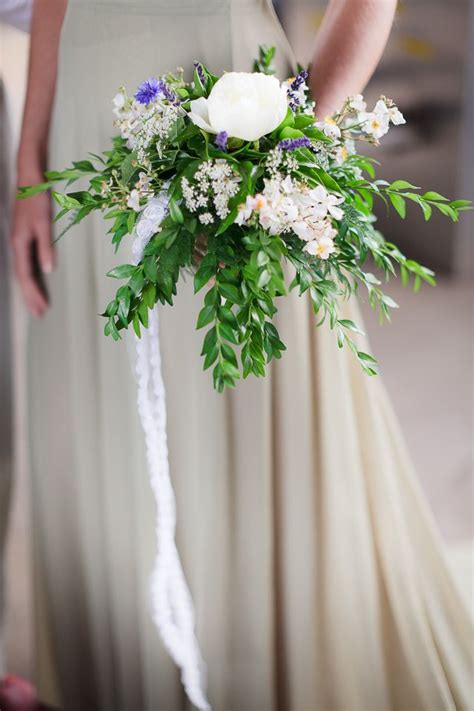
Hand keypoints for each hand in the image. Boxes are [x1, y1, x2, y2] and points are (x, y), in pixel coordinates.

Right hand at [10, 172, 54, 316]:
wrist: (28, 179)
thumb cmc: (37, 199)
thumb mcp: (44, 224)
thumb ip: (46, 247)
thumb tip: (48, 270)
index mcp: (19, 244)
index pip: (26, 275)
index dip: (33, 293)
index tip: (41, 308)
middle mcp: (16, 245)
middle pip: (22, 277)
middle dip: (30, 296)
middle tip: (39, 314)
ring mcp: (18, 241)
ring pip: (22, 271)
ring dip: (29, 288)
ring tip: (36, 304)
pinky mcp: (22, 237)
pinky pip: (24, 263)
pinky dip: (29, 276)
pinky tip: (34, 282)